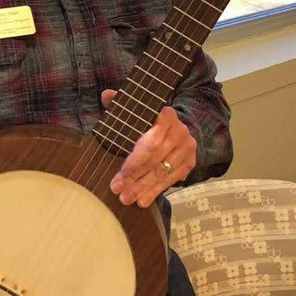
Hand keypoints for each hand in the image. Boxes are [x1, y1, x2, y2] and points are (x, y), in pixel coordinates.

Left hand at [102, 88, 195, 207]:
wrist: (176, 128)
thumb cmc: (149, 122)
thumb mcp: (136, 111)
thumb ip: (122, 104)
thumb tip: (106, 95)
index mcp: (166, 116)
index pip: (151, 142)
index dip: (135, 161)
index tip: (120, 174)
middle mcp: (180, 131)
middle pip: (155, 160)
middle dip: (135, 177)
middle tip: (117, 189)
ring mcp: (187, 148)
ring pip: (162, 172)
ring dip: (143, 188)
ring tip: (126, 198)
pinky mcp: (189, 163)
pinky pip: (171, 180)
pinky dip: (155, 191)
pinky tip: (142, 200)